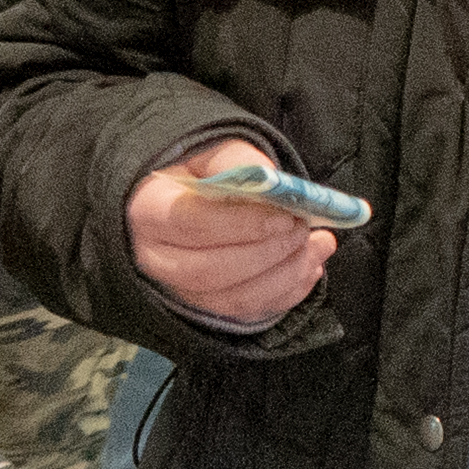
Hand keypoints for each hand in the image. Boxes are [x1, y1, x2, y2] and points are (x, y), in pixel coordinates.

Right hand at [129, 141, 336, 328]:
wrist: (187, 202)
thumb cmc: (201, 176)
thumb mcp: (214, 155)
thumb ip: (241, 163)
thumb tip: (274, 182)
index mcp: (149, 211)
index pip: (191, 223)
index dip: (243, 224)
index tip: (285, 216)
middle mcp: (155, 259)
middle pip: (210, 270)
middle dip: (267, 253)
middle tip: (303, 229)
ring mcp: (178, 292)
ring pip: (232, 299)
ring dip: (285, 276)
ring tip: (319, 246)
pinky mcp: (206, 310)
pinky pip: (248, 314)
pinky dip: (286, 294)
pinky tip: (310, 267)